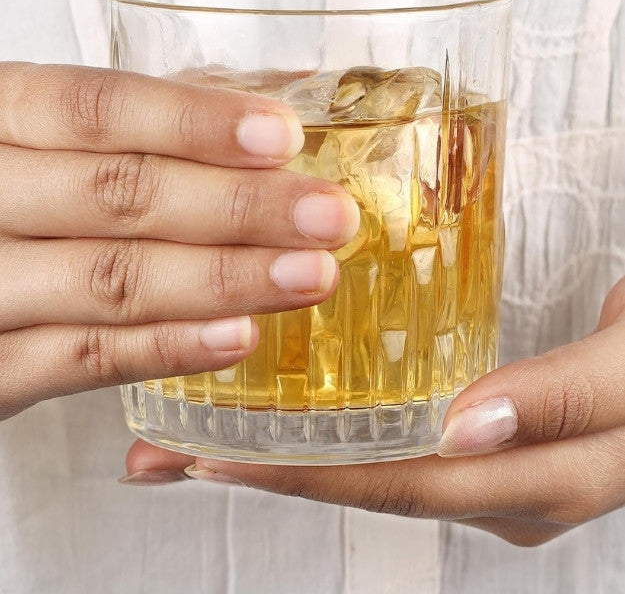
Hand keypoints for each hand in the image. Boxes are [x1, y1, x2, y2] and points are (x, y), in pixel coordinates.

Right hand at [0, 62, 358, 420]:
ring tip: (308, 275)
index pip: (92, 108)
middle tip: (327, 217)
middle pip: (116, 194)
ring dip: (223, 279)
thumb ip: (144, 123)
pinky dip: (168, 347)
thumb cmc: (15, 190)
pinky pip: (84, 359)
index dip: (191, 122)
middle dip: (238, 206)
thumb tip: (274, 106)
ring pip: (111, 280)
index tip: (282, 136)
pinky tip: (238, 335)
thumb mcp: (49, 140)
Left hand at [127, 277, 624, 545]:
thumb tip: (465, 430)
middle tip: (165, 456)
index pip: (392, 486)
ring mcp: (484, 459)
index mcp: (528, 485)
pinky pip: (392, 438)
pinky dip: (328, 431)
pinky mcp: (479, 426)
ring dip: (282, 454)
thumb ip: (564, 400)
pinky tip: (281, 410)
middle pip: (364, 483)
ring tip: (197, 437)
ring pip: (372, 463)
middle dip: (261, 477)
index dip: (299, 478)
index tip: (208, 463)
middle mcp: (494, 484)